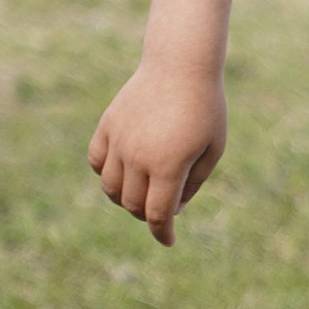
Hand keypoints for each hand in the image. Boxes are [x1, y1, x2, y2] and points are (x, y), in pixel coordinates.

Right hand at [88, 61, 229, 245]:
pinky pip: (96, 162)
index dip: (163, 233)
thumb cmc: (205, 109)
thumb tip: (172, 211)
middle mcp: (138, 157)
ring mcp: (118, 141)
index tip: (169, 241)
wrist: (181, 66)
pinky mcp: (107, 127)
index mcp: (168, 166)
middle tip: (163, 210)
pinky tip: (121, 173)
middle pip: (133, 204)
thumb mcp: (212, 149)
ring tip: (142, 194)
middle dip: (148, 214)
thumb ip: (192, 184)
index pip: (158, 214)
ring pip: (110, 187)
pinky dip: (105, 174)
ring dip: (124, 199)